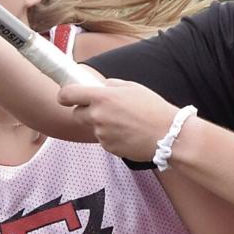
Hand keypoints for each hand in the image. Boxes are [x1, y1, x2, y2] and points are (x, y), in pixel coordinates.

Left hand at [57, 79, 177, 161]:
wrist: (169, 136)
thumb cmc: (153, 109)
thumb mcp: (132, 87)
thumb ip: (110, 85)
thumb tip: (98, 86)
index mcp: (102, 97)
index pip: (68, 95)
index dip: (64, 95)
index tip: (65, 96)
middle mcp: (97, 116)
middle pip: (76, 114)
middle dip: (85, 111)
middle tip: (104, 109)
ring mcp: (101, 134)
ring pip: (92, 127)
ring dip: (101, 124)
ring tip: (124, 122)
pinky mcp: (108, 147)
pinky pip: (103, 139)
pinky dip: (111, 136)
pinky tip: (127, 133)